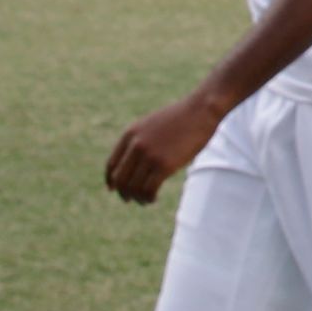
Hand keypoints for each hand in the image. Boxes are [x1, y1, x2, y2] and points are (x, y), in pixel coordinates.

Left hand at [105, 95, 225, 205]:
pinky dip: (149, 198)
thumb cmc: (181, 117)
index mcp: (130, 134)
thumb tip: (134, 162)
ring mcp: (150, 155)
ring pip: (134, 187)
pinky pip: (149, 189)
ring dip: (138, 198)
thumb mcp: (152, 124)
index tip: (113, 189)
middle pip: (120, 179)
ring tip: (146, 200)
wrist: (201, 110)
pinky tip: (154, 198)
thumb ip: (140, 140)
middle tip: (131, 199)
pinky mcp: (165, 165)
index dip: (110, 180)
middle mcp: (136, 146)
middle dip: (124, 193)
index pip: (111, 164)